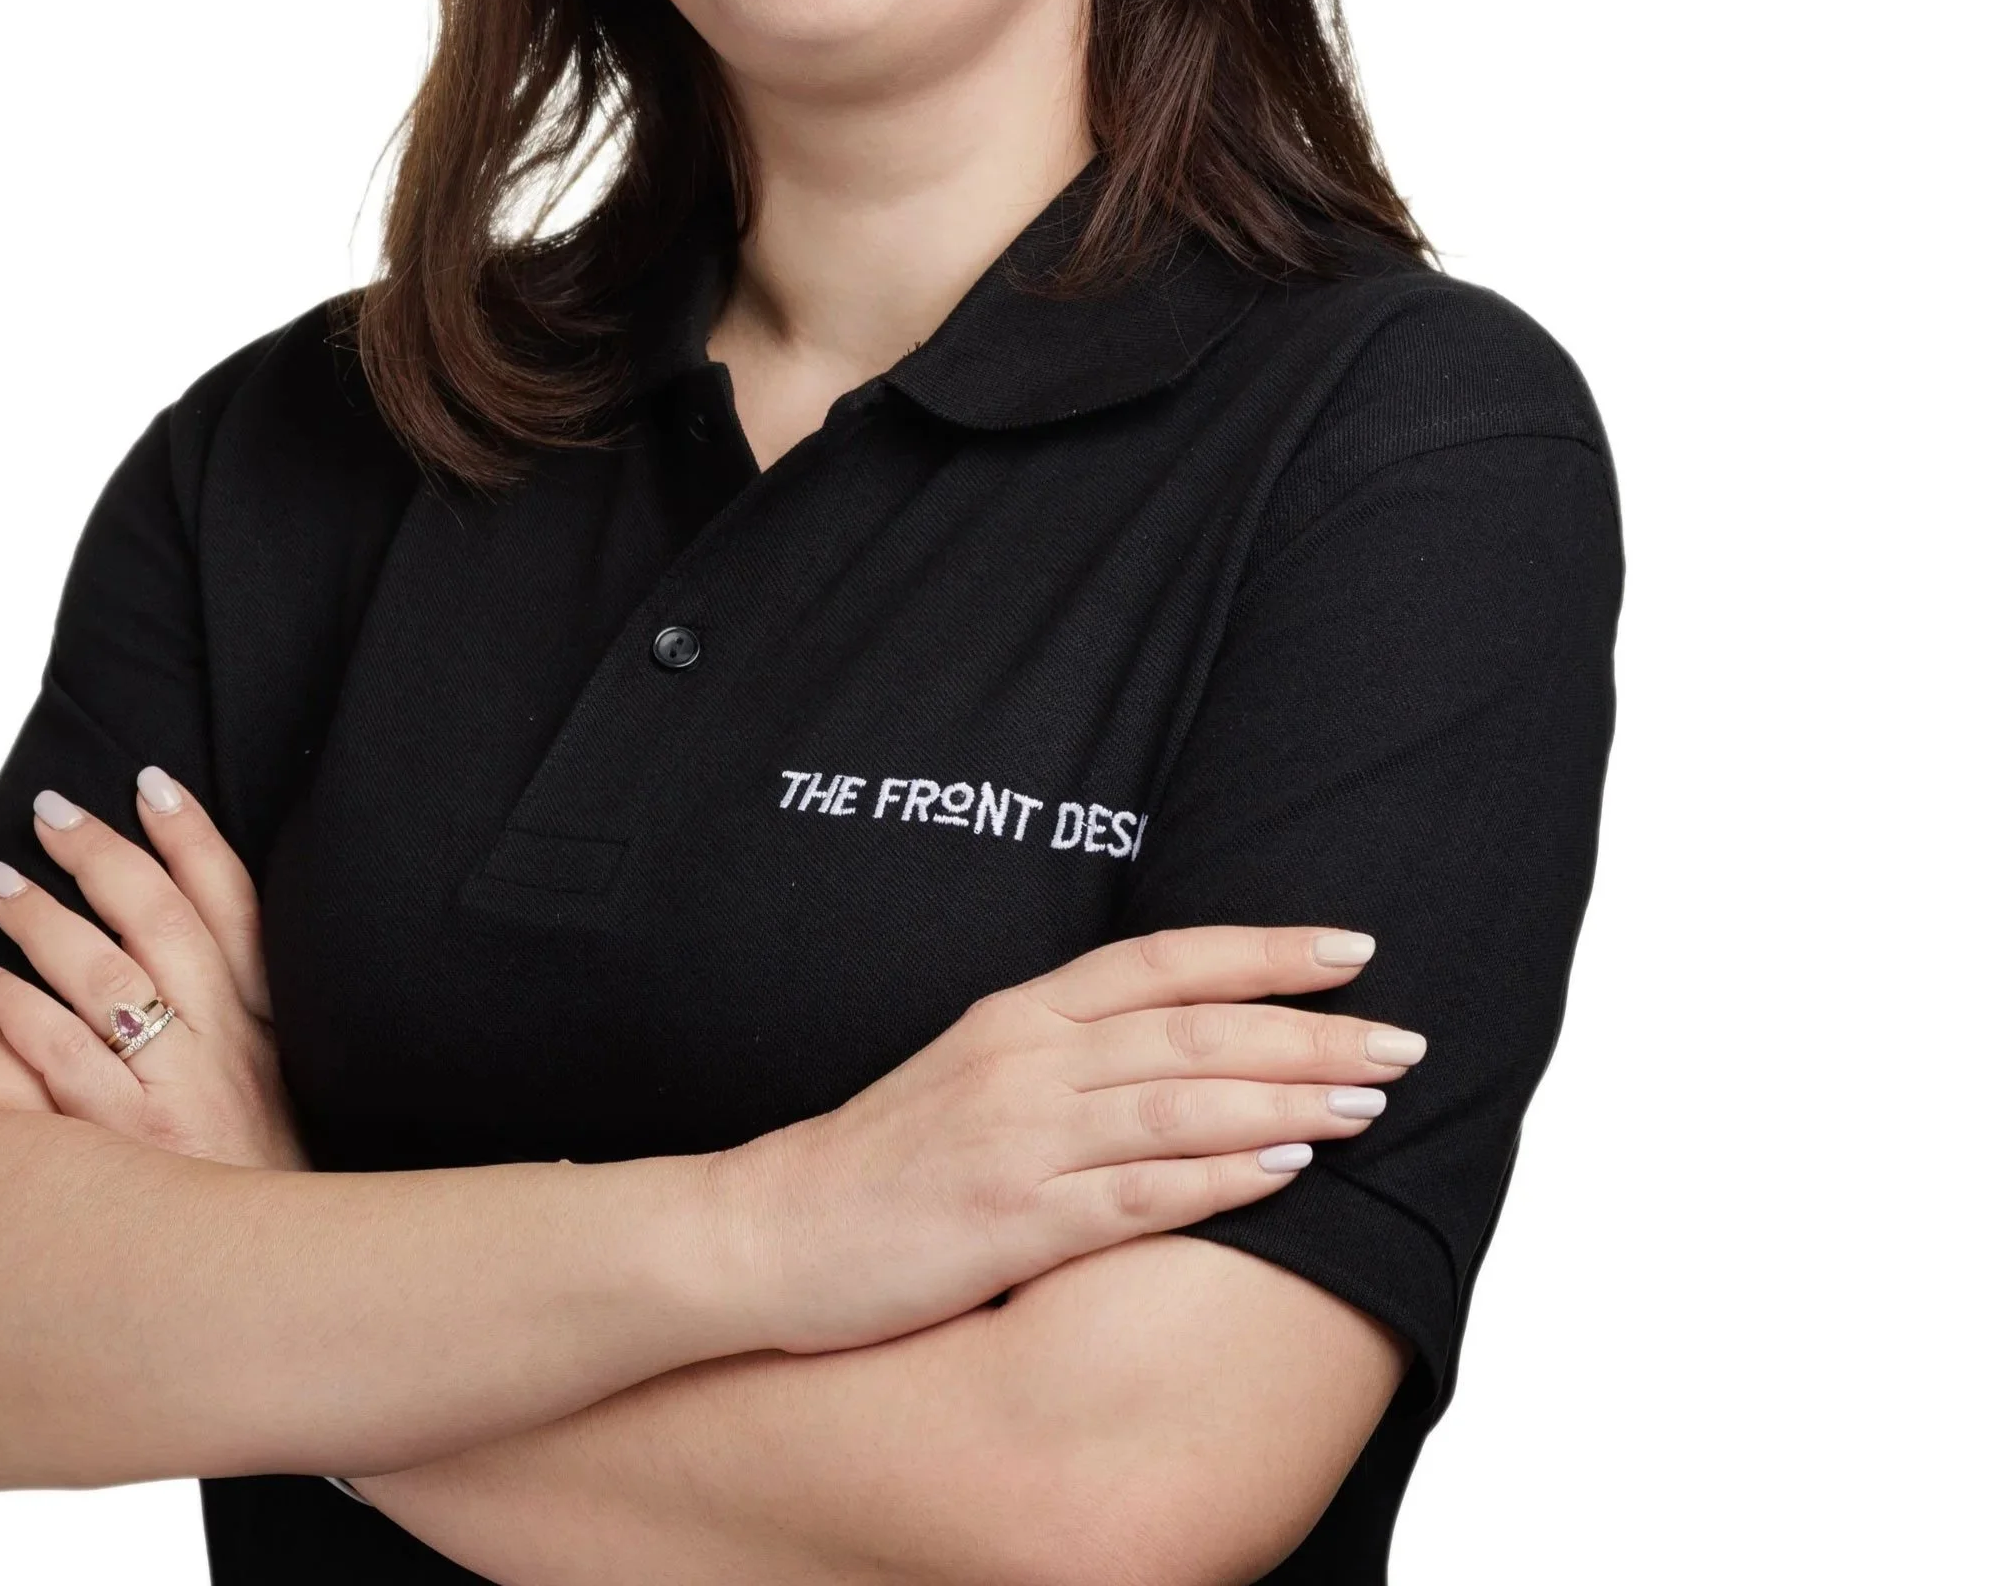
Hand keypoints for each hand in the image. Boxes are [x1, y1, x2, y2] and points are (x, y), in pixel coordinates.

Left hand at [0, 769, 309, 1172]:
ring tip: (1, 880)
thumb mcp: (282, 1105)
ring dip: (45, 917)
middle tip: (51, 813)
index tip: (151, 783)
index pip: (237, 907)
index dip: (193, 838)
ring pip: (105, 975)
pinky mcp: (125, 1150)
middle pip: (163, 921)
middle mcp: (228, 1050)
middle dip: (104, 854)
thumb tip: (183, 961)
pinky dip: (14, 1007)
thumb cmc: (267, 1202)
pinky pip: (61, 1058)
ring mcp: (177, 1096)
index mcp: (271, 1030)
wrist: (282, 1313)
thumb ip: (243, 1033)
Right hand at [712, 923, 1421, 1354]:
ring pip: (1181, 1101)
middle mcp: (1027, 1059)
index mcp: (1019, 1014)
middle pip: (1194, 1027)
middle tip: (1404, 1036)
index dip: (1263, 951)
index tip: (1352, 947)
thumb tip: (1178, 1044)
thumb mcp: (972, 1072)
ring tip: (1372, 1099)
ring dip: (1289, 1099)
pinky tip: (1290, 1172)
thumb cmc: (883, 1159)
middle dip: (1310, 1030)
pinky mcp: (1015, 1219)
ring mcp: (1021, 1137)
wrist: (774, 1230)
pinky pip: (1140, 1193)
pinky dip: (1223, 1178)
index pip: (1163, 960)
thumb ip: (1066, 1050)